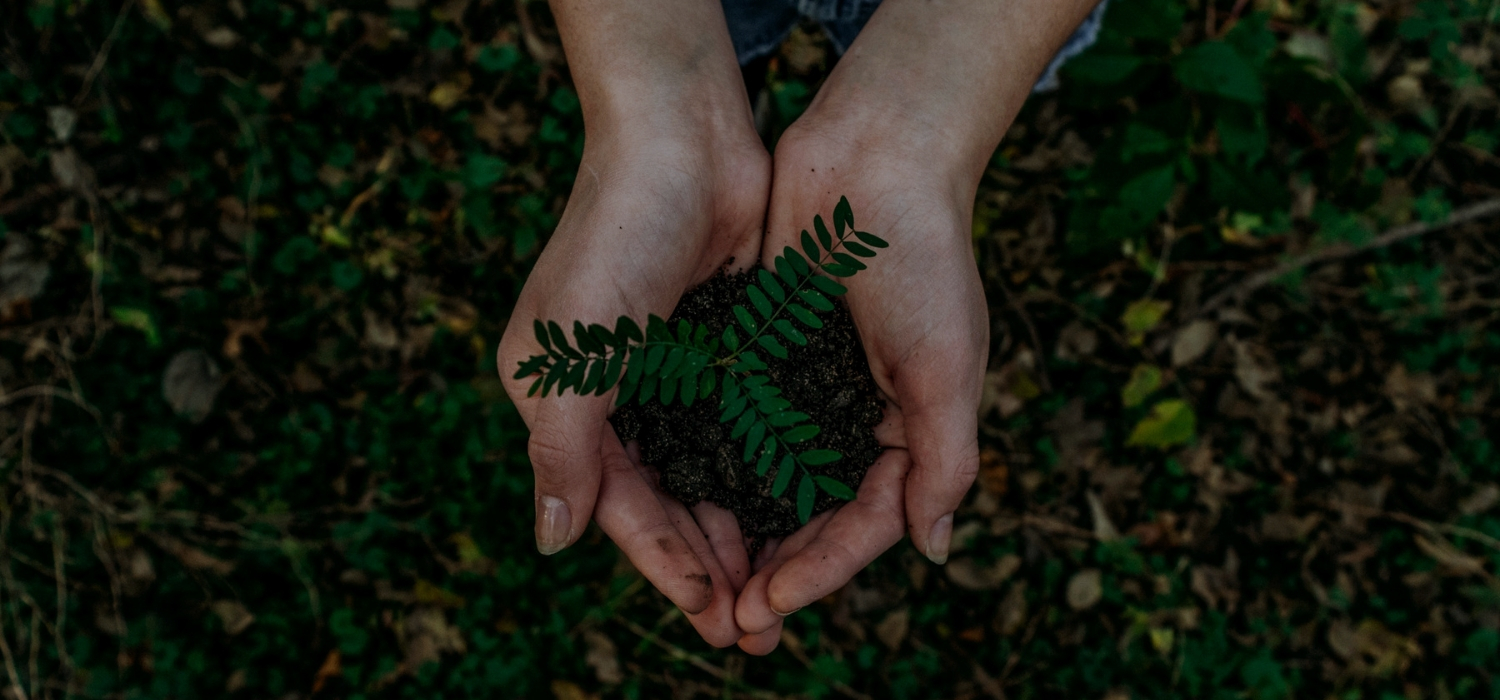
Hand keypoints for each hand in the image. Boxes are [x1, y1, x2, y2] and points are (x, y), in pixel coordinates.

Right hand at [497, 118, 768, 645]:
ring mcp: (672, 373)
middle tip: (755, 629)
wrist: (683, 137)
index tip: (712, 614)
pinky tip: (799, 513)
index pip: (617, 504)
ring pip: (709, 475)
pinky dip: (766, 473)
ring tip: (781, 590)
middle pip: (666, 502)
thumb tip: (551, 543)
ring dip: (741, 532)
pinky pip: (744, 429)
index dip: (663, 563)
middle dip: (708, 566)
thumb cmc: (615, 236)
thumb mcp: (573, 351)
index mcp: (564, 401)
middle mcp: (615, 395)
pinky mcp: (723, 348)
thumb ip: (562, 450)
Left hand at [723, 0, 1102, 653]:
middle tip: (731, 620)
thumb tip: (932, 551)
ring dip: (739, 532)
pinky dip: (713, 464)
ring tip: (702, 581)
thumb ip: (944, 461)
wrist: (875, 156)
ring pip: (767, 481)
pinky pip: (734, 423)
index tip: (772, 602)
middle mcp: (855, 418)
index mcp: (908, 429)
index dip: (822, 569)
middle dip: (776, 570)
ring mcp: (805, 388)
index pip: (865, 523)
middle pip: (811, 516)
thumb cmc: (925, 260)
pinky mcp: (761, 353)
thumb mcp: (947, 367)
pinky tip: (678, 499)